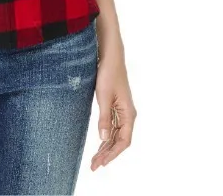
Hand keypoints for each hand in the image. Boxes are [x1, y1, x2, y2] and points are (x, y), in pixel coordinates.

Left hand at [91, 51, 136, 169]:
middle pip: (120, 140)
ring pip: (116, 135)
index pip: (124, 141)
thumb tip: (104, 138)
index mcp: (129, 114)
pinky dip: (106, 136)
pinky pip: (113, 127)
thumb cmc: (108, 74)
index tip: (101, 163)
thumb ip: (104, 118)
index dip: (113, 154)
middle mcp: (128, 115)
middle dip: (107, 154)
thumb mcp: (104, 97)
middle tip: (94, 165)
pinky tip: (100, 143)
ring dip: (106, 147)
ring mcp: (122, 111)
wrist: (110, 57)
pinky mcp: (116, 106)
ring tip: (95, 159)